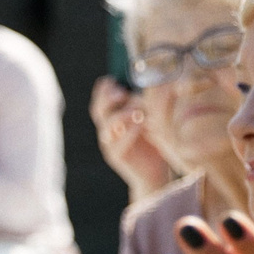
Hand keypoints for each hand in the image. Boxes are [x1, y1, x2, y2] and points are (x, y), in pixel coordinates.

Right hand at [90, 77, 175, 197]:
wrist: (155, 173)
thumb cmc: (155, 142)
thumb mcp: (151, 119)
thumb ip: (146, 105)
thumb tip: (155, 84)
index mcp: (113, 117)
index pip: (101, 99)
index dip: (104, 89)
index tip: (113, 80)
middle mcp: (107, 129)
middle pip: (98, 110)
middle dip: (108, 99)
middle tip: (122, 93)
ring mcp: (109, 144)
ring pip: (106, 126)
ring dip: (122, 115)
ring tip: (138, 112)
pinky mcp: (116, 156)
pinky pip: (117, 143)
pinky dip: (129, 132)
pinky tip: (140, 125)